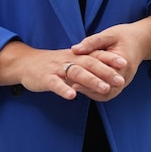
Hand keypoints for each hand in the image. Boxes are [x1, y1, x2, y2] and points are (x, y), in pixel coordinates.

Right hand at [0, 41, 125, 100]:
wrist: (26, 63)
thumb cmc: (51, 65)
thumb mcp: (70, 61)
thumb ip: (86, 65)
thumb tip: (106, 72)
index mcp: (76, 56)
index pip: (95, 55)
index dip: (110, 59)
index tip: (124, 63)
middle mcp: (68, 60)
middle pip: (90, 63)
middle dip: (106, 71)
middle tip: (121, 80)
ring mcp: (57, 69)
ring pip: (76, 73)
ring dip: (91, 80)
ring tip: (104, 88)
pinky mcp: (45, 78)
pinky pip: (55, 83)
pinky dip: (64, 89)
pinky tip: (72, 96)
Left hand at [71, 10, 150, 100]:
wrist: (141, 41)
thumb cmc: (124, 36)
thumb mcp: (109, 35)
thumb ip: (92, 42)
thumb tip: (75, 49)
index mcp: (124, 62)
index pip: (107, 74)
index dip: (91, 78)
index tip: (76, 78)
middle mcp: (125, 76)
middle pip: (108, 89)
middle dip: (90, 89)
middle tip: (73, 86)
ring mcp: (124, 82)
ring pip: (108, 94)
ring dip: (92, 93)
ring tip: (75, 88)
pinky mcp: (120, 84)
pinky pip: (108, 93)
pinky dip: (96, 93)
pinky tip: (83, 88)